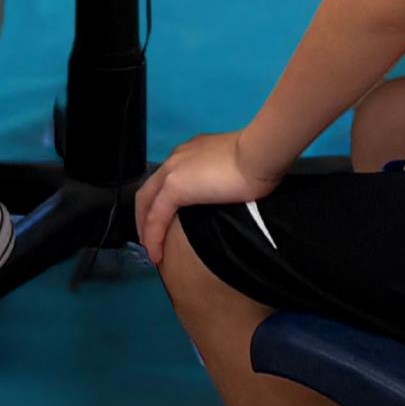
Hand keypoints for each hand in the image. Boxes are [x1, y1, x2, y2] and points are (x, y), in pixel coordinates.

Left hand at [135, 128, 286, 268]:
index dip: (161, 199)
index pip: (168, 177)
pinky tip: (156, 253)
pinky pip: (156, 216)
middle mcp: (177, 158)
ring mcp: (173, 171)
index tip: (165, 219)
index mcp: (192, 152)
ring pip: (147, 203)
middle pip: (149, 190)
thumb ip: (223, 178)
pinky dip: (153, 236)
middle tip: (150, 238)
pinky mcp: (175, 187)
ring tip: (151, 250)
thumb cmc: (258, 161)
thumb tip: (227, 193)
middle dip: (145, 216)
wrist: (259, 155)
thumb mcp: (236, 168)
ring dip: (146, 228)